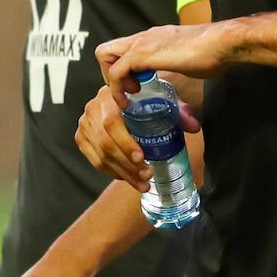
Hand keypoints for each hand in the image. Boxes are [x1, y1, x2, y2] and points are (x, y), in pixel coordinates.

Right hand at [75, 83, 200, 191]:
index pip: (112, 121)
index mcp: (110, 94)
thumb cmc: (145, 100)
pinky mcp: (81, 137)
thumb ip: (178, 111)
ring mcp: (84, 123)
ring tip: (142, 183)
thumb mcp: (162, 100)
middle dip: (127, 164)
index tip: (141, 159)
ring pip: (101, 155)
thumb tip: (195, 126)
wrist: (122, 96)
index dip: (125, 142)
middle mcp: (92, 107)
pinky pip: (95, 161)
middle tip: (147, 176)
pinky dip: (112, 172)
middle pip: (105, 143)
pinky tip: (128, 177)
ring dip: (123, 173)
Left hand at [95, 22, 233, 107]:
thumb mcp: (187, 62)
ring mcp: (141, 43)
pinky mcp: (143, 54)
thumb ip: (178, 69)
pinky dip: (117, 88)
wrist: (220, 43)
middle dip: (109, 74)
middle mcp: (142, 38)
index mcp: (152, 38)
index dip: (122, 70)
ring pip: (104, 55)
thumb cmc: (212, 53)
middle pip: (106, 49)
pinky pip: (115, 71)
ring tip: (130, 94)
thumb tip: (184, 89)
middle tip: (128, 90)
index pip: (122, 48)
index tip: (134, 87)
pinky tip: (132, 99)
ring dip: (111, 79)